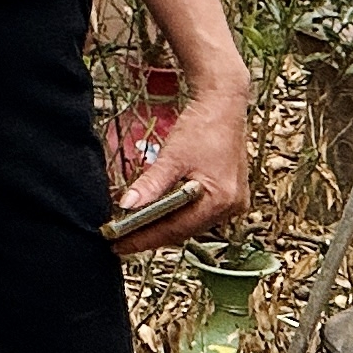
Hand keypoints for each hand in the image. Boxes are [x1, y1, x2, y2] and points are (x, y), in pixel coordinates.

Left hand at [114, 77, 249, 256]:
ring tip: (133, 231)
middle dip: (151, 235)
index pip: (176, 229)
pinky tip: (157, 216)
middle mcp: (230, 207)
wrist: (223, 106)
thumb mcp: (172, 156)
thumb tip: (127, 205)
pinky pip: (198, 214)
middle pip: (184, 230)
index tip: (119, 246)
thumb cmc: (203, 127)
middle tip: (121, 241)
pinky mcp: (229, 197)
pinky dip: (176, 216)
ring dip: (163, 227)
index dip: (145, 239)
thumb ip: (151, 183)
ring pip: (190, 224)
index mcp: (220, 199)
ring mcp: (232, 203)